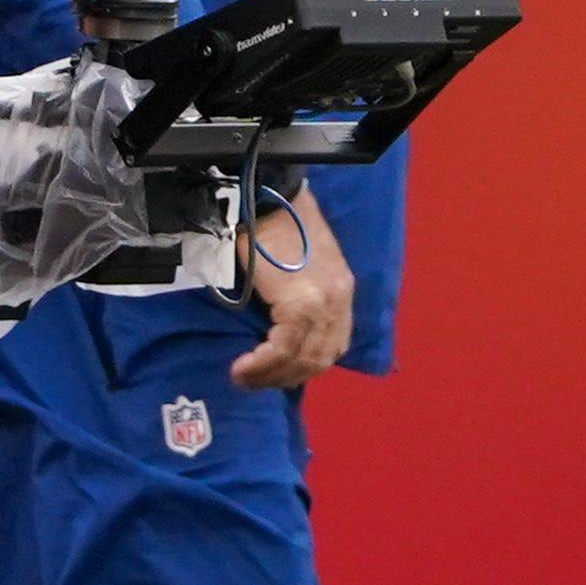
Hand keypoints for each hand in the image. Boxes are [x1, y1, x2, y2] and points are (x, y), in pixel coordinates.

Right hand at [227, 187, 354, 388]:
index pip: (335, 345)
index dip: (308, 366)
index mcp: (342, 291)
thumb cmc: (276, 229)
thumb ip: (302, 298)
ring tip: (245, 378)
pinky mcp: (301, 303)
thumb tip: (284, 333)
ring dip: (271, 376)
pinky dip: (261, 364)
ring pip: (302, 358)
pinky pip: (283, 348)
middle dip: (287, 377)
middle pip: (320, 358)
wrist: (267, 203)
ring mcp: (324, 303)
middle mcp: (339, 300)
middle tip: (257, 382)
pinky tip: (243, 368)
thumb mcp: (301, 268)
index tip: (281, 374)